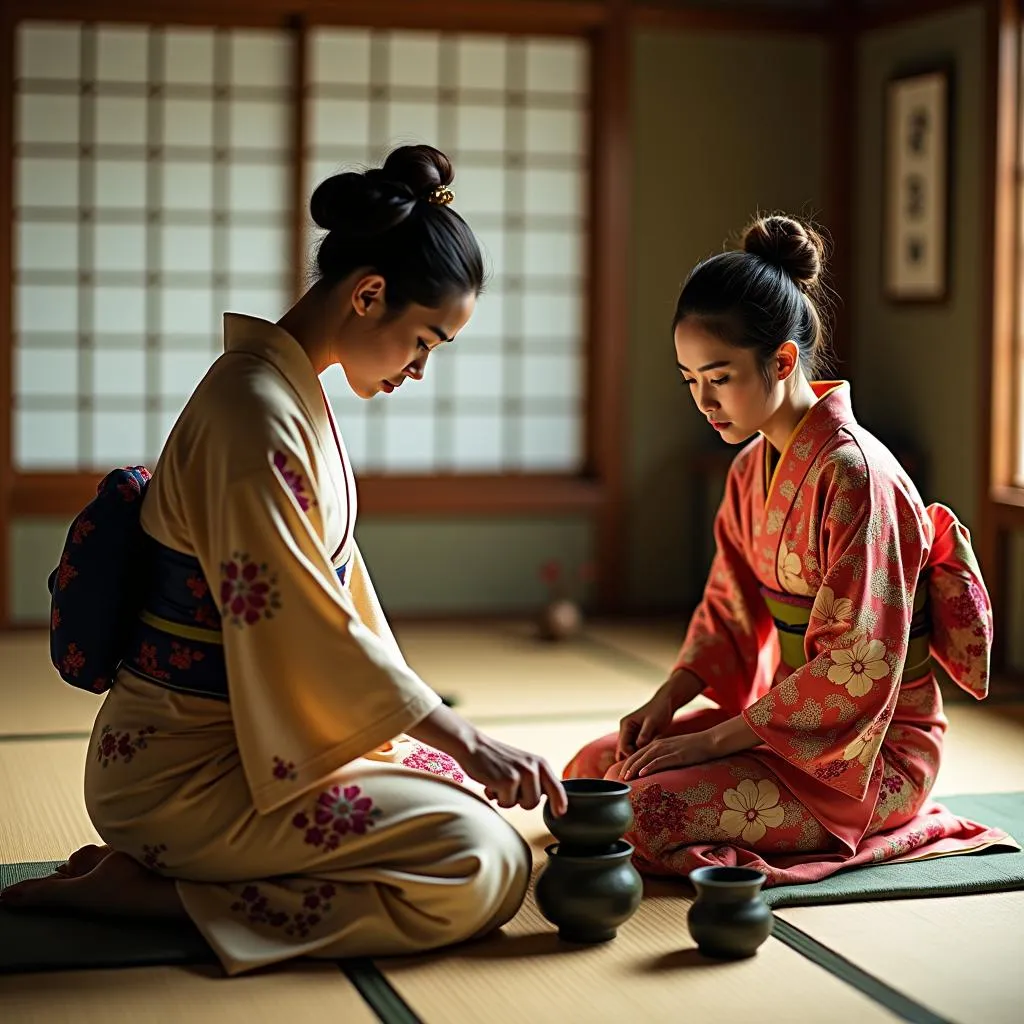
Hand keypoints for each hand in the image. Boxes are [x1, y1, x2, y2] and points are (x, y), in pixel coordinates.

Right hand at [407, 703, 566, 815]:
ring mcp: (521, 774)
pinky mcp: (507, 781)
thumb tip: (551, 800)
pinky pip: (507, 803)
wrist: (474, 746)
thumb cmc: (496, 759)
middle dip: (522, 801)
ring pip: (523, 805)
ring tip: (500, 784)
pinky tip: (491, 784)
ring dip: (509, 799)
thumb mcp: (522, 764)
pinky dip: (497, 797)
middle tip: (509, 787)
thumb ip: (536, 779)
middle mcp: (534, 767)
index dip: (559, 803)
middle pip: (536, 802)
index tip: (559, 813)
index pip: (557, 787)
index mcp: (540, 762)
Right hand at [616, 689, 675, 761]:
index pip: (623, 746)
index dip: (631, 756)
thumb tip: (639, 746)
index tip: (643, 763)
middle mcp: (625, 729)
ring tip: (645, 767)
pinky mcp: (637, 736)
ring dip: (635, 758)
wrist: (665, 703)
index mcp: (626, 724)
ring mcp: (630, 733)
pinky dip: (640, 754)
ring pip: (629, 751)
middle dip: (631, 759)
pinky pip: (635, 748)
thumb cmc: (659, 711)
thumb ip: (645, 733)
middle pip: (623, 750)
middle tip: (642, 769)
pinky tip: (648, 760)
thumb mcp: (652, 722)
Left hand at [619, 731, 715, 780]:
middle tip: (620, 778)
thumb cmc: (693, 748)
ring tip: (626, 777)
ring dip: (634, 768)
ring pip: (645, 758)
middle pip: (638, 755)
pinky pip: (659, 761)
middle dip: (627, 767)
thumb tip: (656, 768)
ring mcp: (667, 749)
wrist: (708, 741)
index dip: (628, 763)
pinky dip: (648, 767)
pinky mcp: (675, 755)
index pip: (638, 753)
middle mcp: (659, 745)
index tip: (622, 773)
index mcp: (657, 744)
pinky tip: (641, 774)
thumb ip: (663, 756)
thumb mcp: (674, 750)